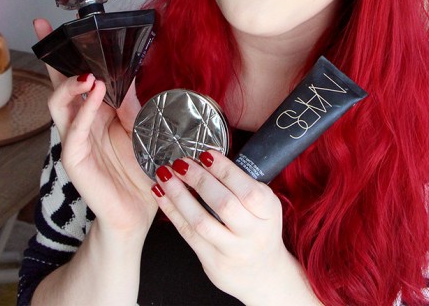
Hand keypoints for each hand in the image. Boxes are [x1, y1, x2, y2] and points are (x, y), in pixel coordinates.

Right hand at [34, 18, 157, 239]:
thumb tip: (126, 70)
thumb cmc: (139, 171)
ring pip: (60, 104)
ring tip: (88, 74)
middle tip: (51, 32)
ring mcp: (74, 140)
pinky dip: (83, 111)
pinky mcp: (74, 160)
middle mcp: (80, 122)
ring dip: (71, 85)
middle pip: (60, 84)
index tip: (51, 24)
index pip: (76, 76)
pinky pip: (74, 131)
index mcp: (95, 112)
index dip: (64, 52)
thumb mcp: (140, 127)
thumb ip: (129, 101)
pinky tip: (95, 94)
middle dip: (54, 58)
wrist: (139, 212)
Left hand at [151, 151, 318, 304]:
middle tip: (181, 162)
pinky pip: (188, 234)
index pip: (248, 190)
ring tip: (164, 175)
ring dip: (179, 195)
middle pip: (224, 205)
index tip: (206, 153)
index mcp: (268, 212)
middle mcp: (253, 233)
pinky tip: (160, 194)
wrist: (262, 274)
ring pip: (201, 221)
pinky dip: (172, 211)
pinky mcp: (213, 262)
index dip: (226, 171)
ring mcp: (232, 250)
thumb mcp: (264, 206)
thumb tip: (209, 155)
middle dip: (199, 180)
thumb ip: (243, 184)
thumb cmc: (259, 230)